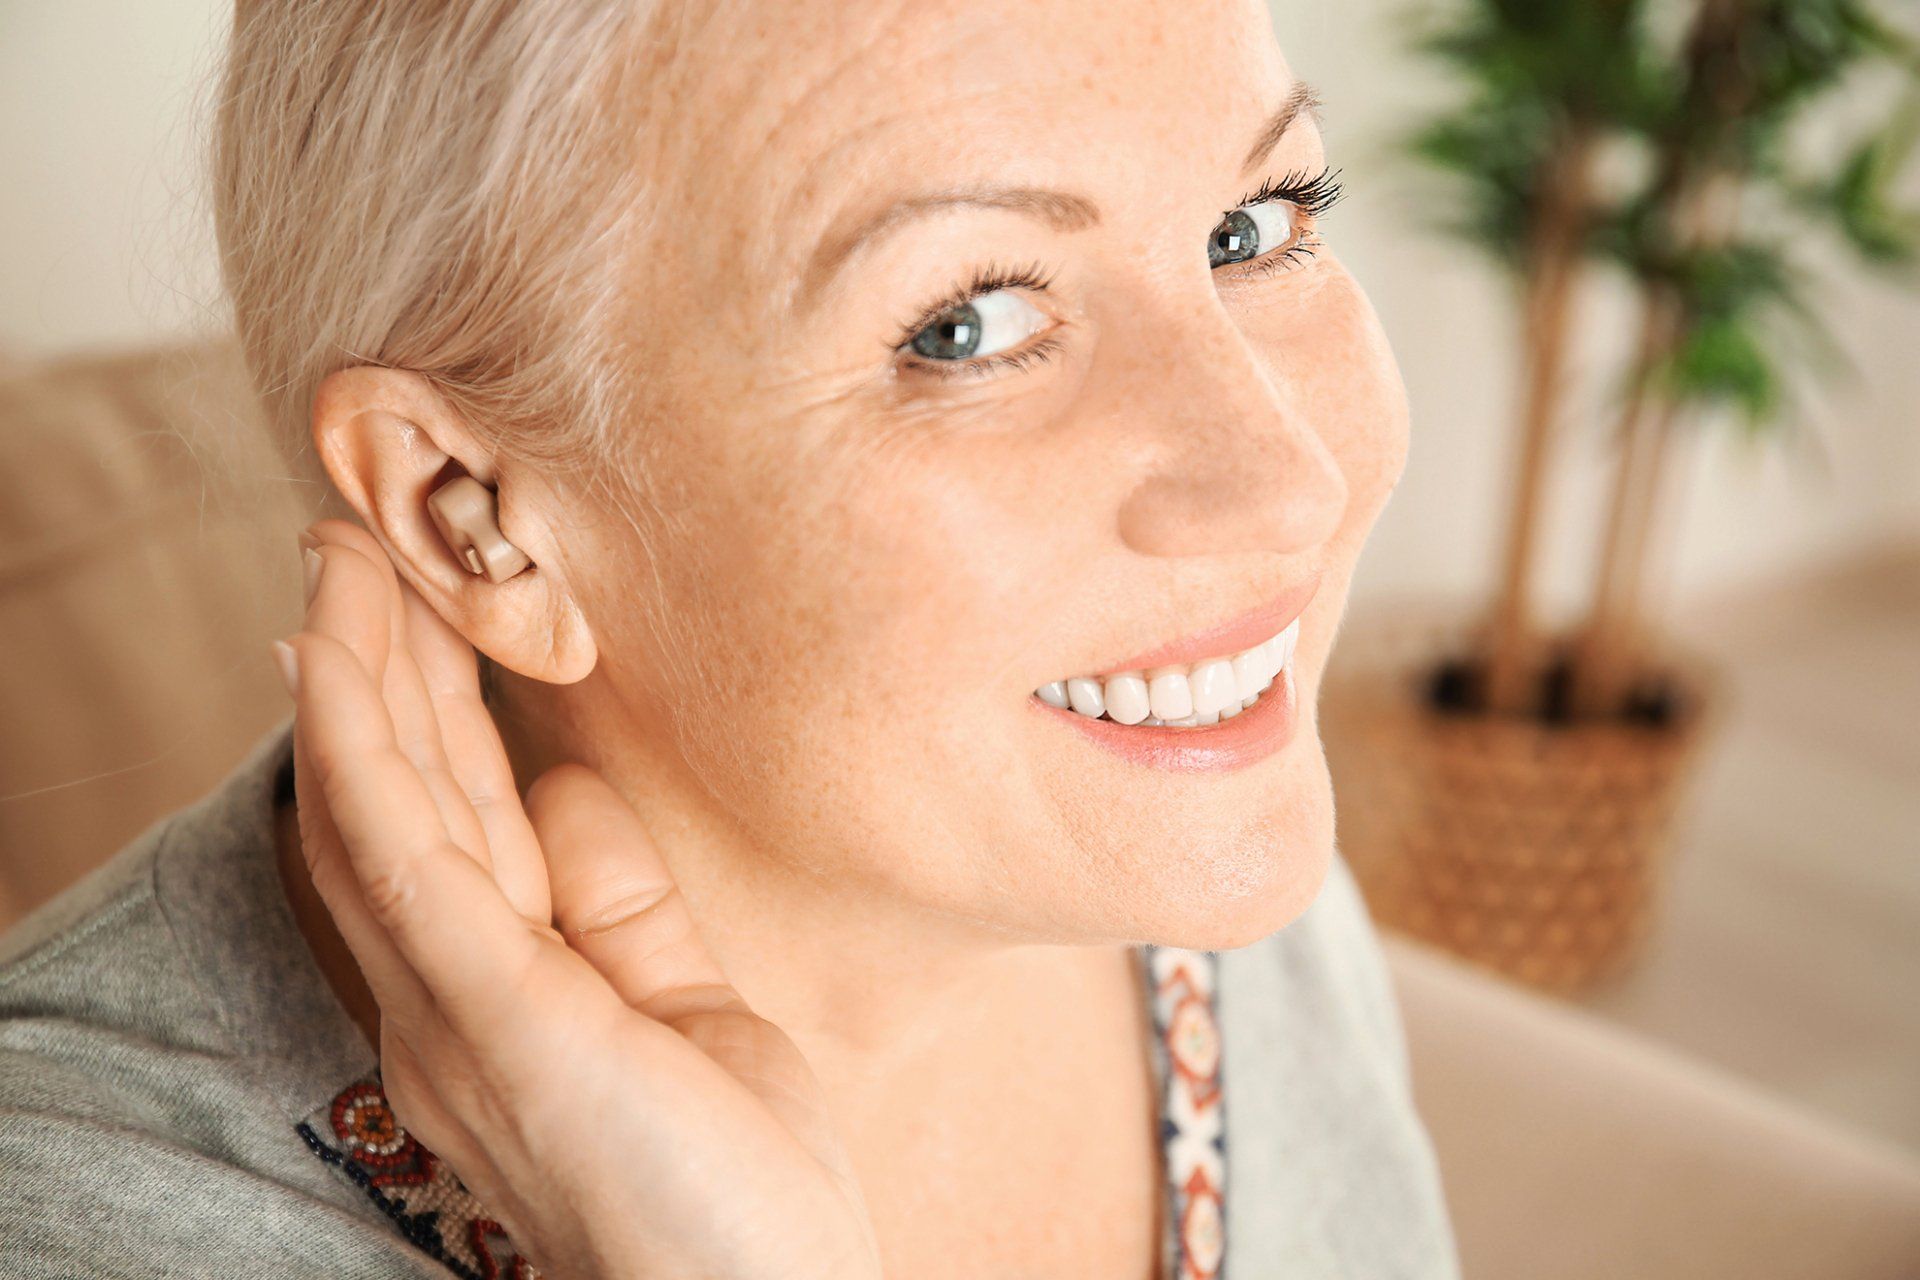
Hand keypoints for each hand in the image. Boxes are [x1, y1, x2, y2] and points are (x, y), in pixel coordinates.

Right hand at [276, 519, 881, 1279]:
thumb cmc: (731, 1181)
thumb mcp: (675, 1008)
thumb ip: (616, 905)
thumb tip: (569, 793)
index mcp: (492, 999)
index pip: (437, 828)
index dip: (410, 712)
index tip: (408, 607)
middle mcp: (445, 1003)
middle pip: (394, 802)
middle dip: (372, 667)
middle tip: (355, 545)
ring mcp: (459, 1012)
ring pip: (380, 806)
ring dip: (352, 671)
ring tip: (340, 554)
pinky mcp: (499, 1017)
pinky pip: (408, 857)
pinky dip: (365, 744)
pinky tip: (346, 655)